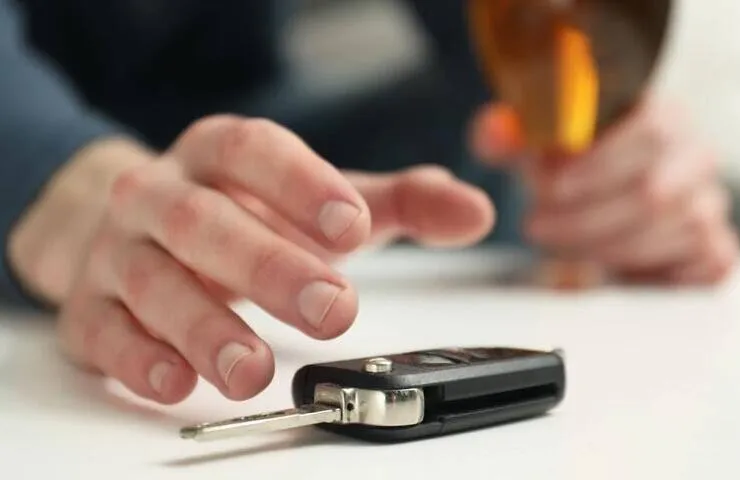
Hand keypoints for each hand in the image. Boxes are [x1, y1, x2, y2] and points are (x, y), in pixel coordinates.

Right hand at [9, 115, 494, 403]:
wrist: (135, 226)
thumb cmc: (241, 211)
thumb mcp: (317, 200)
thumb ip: (398, 203)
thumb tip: (474, 212)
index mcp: (220, 155)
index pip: (254, 152)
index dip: (300, 184)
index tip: (353, 226)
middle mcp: (161, 194)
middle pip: (204, 221)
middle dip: (268, 266)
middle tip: (332, 309)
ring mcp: (120, 252)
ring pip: (152, 281)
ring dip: (204, 327)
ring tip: (253, 370)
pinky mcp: (91, 309)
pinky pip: (105, 332)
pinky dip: (139, 359)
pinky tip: (178, 382)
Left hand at [470, 98, 739, 284]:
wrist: (596, 193)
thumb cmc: (568, 164)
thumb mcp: (532, 145)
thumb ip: (508, 136)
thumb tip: (494, 134)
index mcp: (660, 115)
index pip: (649, 132)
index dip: (596, 166)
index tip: (546, 188)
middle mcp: (693, 157)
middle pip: (653, 192)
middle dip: (584, 217)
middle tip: (535, 226)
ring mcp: (706, 204)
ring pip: (666, 233)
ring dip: (601, 247)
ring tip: (555, 242)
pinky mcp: (712, 248)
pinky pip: (700, 269)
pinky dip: (647, 274)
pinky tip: (603, 268)